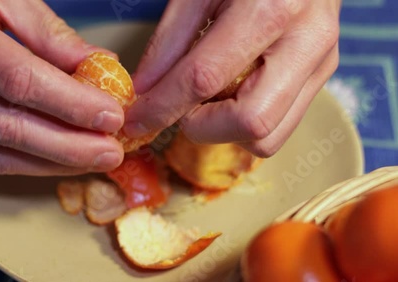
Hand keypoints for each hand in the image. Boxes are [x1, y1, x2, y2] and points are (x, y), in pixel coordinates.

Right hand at [0, 0, 124, 174]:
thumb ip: (51, 34)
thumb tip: (99, 68)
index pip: (18, 80)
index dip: (70, 104)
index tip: (111, 116)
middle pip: (7, 126)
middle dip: (69, 146)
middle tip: (111, 151)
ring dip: (52, 162)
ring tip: (94, 160)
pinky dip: (28, 163)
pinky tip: (61, 159)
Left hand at [124, 0, 340, 156]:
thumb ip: (170, 41)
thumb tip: (144, 91)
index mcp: (270, 9)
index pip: (205, 78)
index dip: (162, 107)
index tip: (136, 121)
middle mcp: (306, 42)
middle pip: (250, 123)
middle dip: (201, 128)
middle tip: (180, 108)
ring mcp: (321, 64)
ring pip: (269, 137)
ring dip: (226, 130)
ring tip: (209, 99)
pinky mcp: (322, 76)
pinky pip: (280, 126)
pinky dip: (245, 124)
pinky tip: (233, 94)